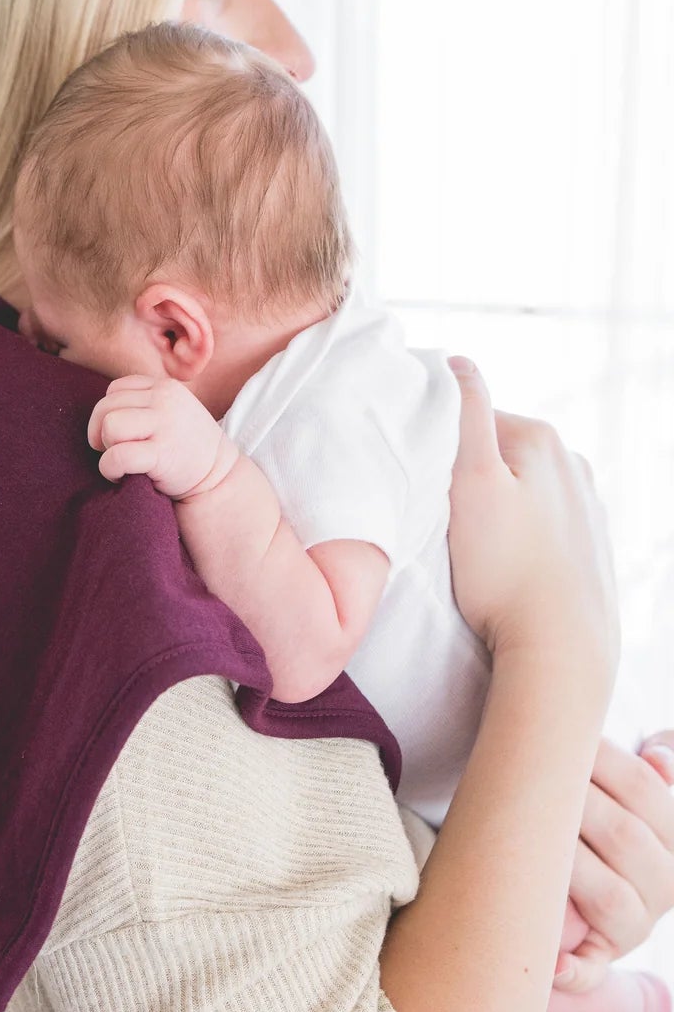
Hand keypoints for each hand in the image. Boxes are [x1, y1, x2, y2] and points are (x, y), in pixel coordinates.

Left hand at [87, 375, 237, 498]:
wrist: (218, 477)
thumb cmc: (186, 448)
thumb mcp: (171, 412)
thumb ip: (144, 403)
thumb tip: (101, 415)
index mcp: (164, 387)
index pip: (115, 389)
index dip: (108, 413)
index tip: (119, 435)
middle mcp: (164, 399)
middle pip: (106, 406)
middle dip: (101, 432)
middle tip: (114, 451)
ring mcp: (164, 424)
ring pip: (110, 426)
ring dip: (107, 448)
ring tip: (121, 460)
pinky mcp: (161, 453)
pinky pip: (117, 456)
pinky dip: (109, 469)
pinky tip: (120, 476)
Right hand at [444, 356, 618, 696]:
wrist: (560, 649)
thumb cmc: (504, 571)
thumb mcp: (469, 483)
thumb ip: (463, 416)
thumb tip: (458, 362)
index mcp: (542, 439)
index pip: (468, 422)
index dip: (434, 452)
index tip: (420, 490)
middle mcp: (574, 465)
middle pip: (495, 458)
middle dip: (466, 484)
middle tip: (442, 528)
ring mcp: (588, 509)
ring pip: (519, 496)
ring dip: (493, 514)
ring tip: (474, 557)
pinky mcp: (591, 551)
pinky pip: (540, 531)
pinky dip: (518, 543)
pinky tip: (505, 574)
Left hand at [552, 734, 673, 990]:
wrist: (599, 895)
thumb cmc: (605, 822)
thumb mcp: (638, 796)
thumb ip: (654, 774)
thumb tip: (657, 755)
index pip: (648, 792)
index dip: (607, 761)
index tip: (568, 740)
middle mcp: (664, 887)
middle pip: (626, 838)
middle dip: (577, 801)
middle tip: (531, 774)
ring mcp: (633, 927)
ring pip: (609, 896)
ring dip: (571, 863)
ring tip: (526, 833)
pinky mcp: (599, 960)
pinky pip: (590, 971)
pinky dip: (572, 972)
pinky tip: (551, 965)